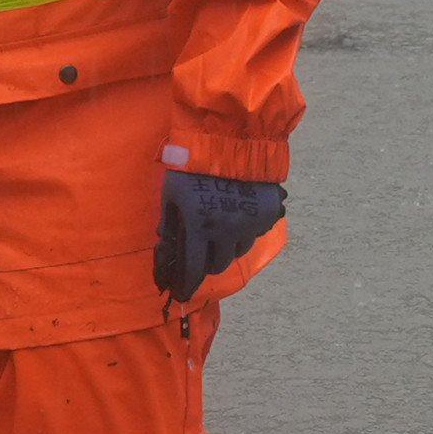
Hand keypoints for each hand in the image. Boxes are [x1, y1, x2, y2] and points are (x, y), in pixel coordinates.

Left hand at [156, 169, 284, 302]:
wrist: (234, 140)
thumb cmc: (194, 165)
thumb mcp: (172, 192)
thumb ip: (169, 221)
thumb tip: (165, 243)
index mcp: (198, 228)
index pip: (192, 269)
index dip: (185, 285)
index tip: (181, 294)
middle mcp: (225, 233)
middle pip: (217, 264)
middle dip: (207, 263)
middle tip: (201, 254)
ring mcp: (249, 225)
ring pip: (237, 251)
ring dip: (226, 248)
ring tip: (219, 233)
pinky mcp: (266, 215)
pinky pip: (254, 233)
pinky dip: (244, 232)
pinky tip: (237, 217)